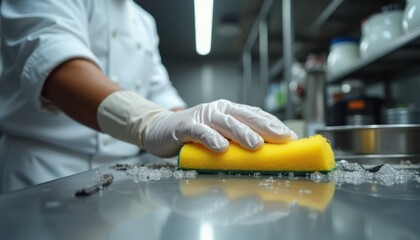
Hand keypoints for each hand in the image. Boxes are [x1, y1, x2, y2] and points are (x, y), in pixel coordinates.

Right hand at [144, 99, 296, 156]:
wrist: (160, 130)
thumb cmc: (193, 136)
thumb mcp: (219, 136)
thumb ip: (237, 142)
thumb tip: (265, 156)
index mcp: (230, 111)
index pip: (256, 115)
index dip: (274, 125)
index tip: (292, 138)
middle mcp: (219, 110)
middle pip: (246, 116)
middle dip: (266, 128)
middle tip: (284, 139)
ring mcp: (202, 116)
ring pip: (226, 122)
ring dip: (242, 133)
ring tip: (256, 145)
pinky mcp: (185, 126)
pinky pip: (200, 132)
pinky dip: (211, 139)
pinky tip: (221, 148)